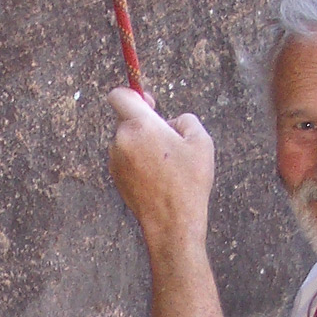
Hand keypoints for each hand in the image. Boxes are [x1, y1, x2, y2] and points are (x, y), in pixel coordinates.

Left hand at [105, 87, 214, 253]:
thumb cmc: (189, 182)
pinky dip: (138, 159)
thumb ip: (184, 119)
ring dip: (142, 142)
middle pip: (126, 118)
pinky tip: (158, 175)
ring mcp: (115, 160)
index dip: (133, 94)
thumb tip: (171, 122)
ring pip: (127, 139)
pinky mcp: (115, 176)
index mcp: (140, 126)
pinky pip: (125, 157)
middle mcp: (121, 140)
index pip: (120, 95)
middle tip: (166, 136)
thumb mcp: (201, 141)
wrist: (172, 222)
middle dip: (144, 122)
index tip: (149, 104)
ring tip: (167, 162)